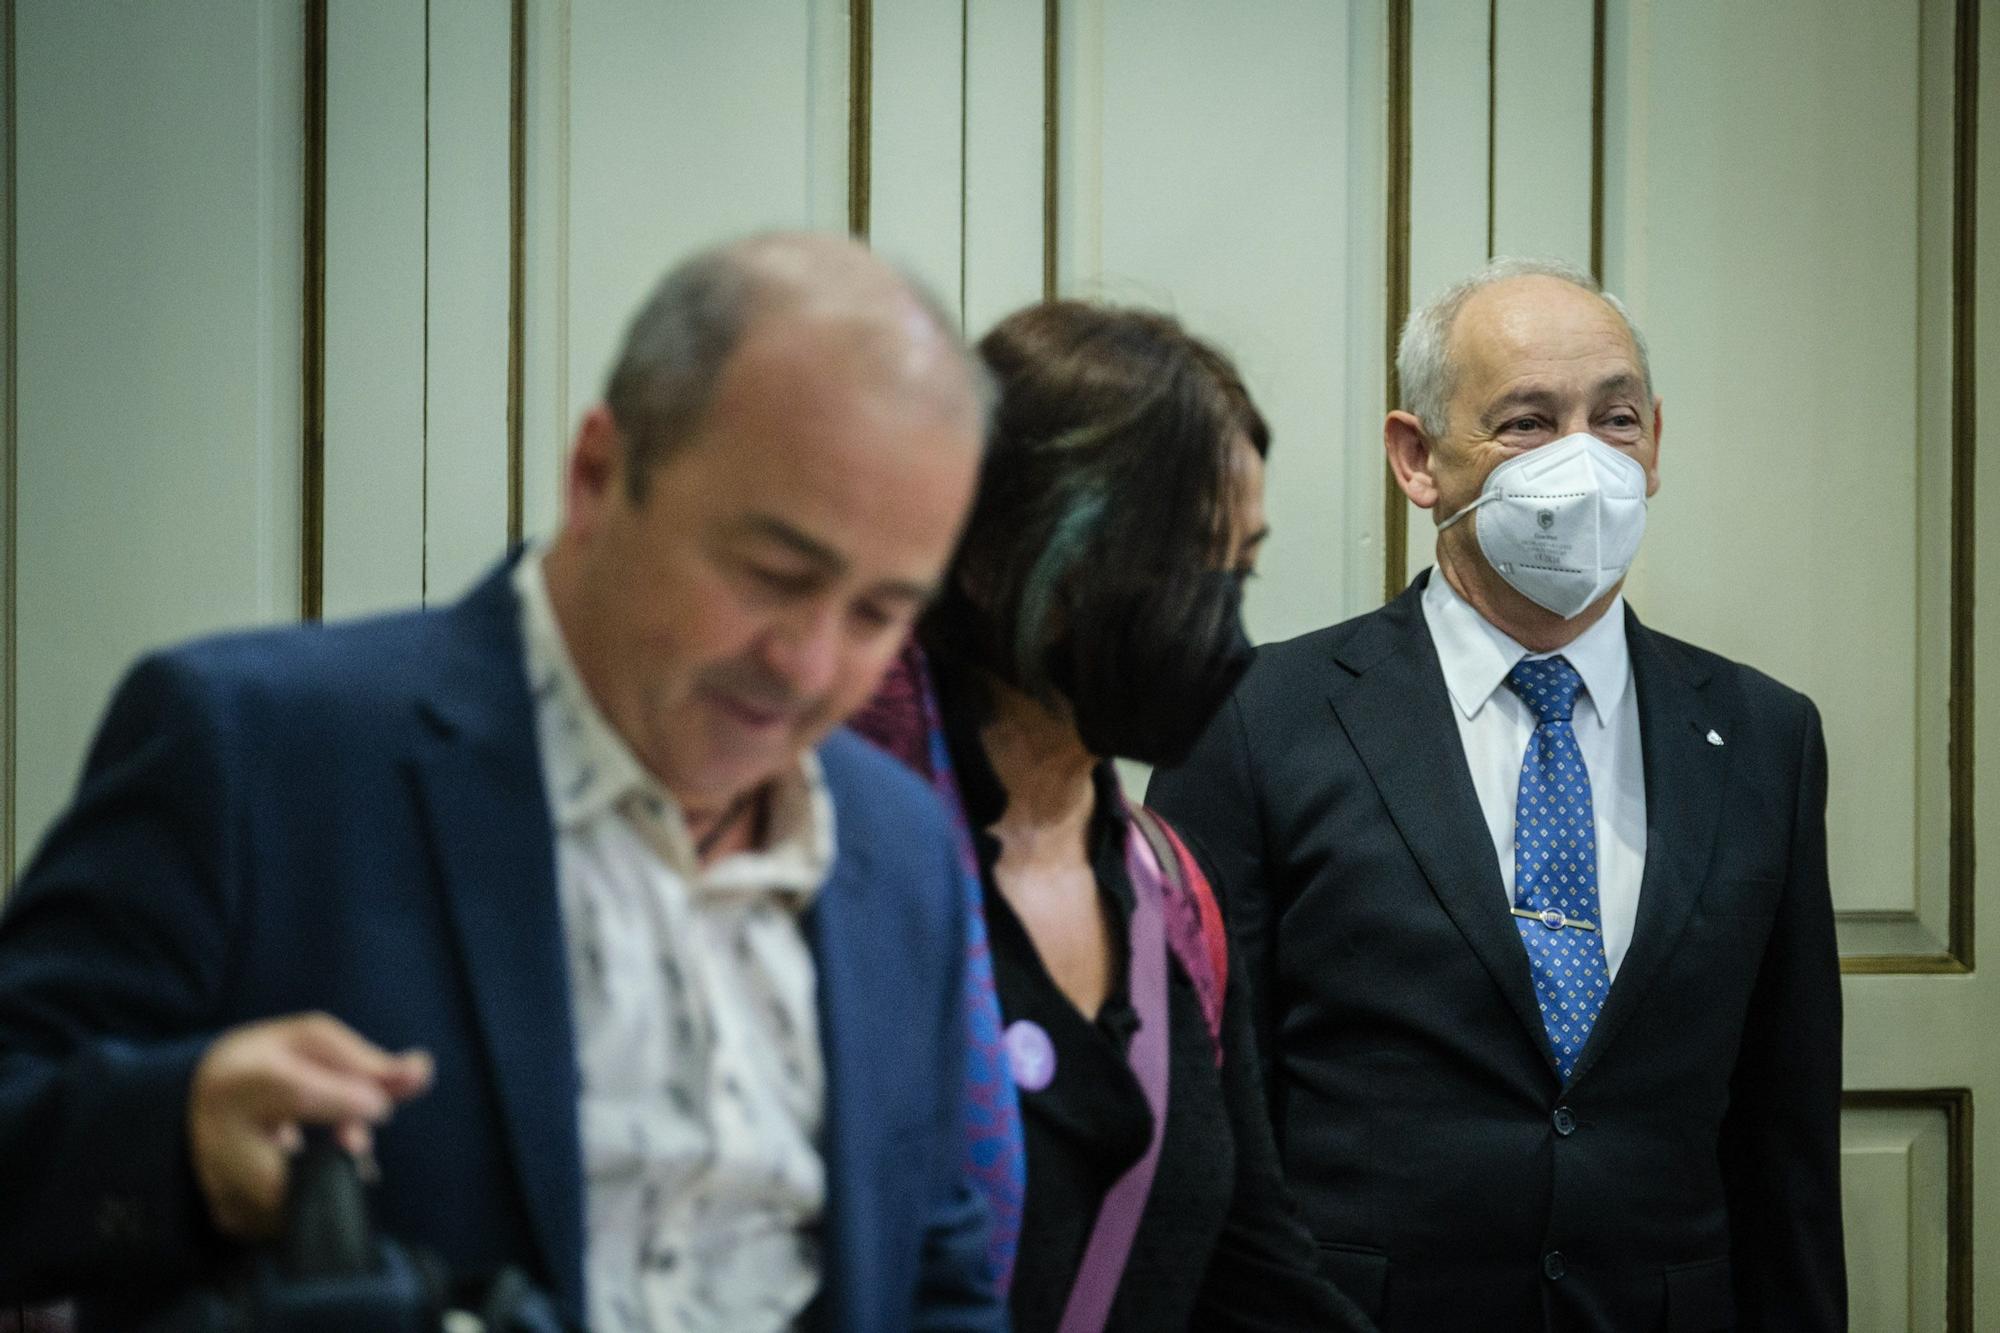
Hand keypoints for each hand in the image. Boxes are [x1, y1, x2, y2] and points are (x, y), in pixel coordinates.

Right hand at [187, 1012, 432, 1238]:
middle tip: (358, 1141)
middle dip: (333, 1165)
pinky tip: (317, 1173)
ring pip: (287, 1209)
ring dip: (331, 1184)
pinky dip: (316, 1202)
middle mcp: (218, 1137)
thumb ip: (366, 1061)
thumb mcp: (313, 1043)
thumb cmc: (269, 1060)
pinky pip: (285, 1224)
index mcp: (239, 1079)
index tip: (381, 1105)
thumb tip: (421, 1072)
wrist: (204, 1094)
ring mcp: (219, 1184)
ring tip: (340, 1150)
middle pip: (278, 1176)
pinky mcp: (230, 1214)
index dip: (344, 1101)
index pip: (294, 1093)